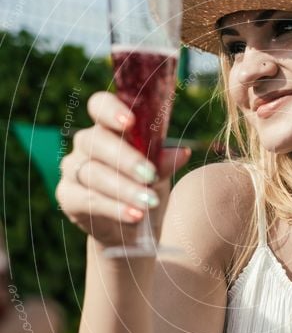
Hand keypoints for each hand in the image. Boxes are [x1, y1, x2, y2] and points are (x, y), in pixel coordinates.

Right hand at [56, 91, 190, 247]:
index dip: (111, 110)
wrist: (128, 227)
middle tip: (150, 175)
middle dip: (125, 159)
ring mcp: (73, 168)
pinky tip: (134, 215)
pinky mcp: (67, 196)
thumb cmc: (143, 188)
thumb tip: (182, 153)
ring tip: (149, 202)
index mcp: (108, 126)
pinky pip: (87, 200)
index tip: (131, 122)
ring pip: (93, 173)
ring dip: (124, 189)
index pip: (99, 105)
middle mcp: (86, 143)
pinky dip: (113, 208)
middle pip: (96, 141)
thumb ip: (164, 162)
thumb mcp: (158, 173)